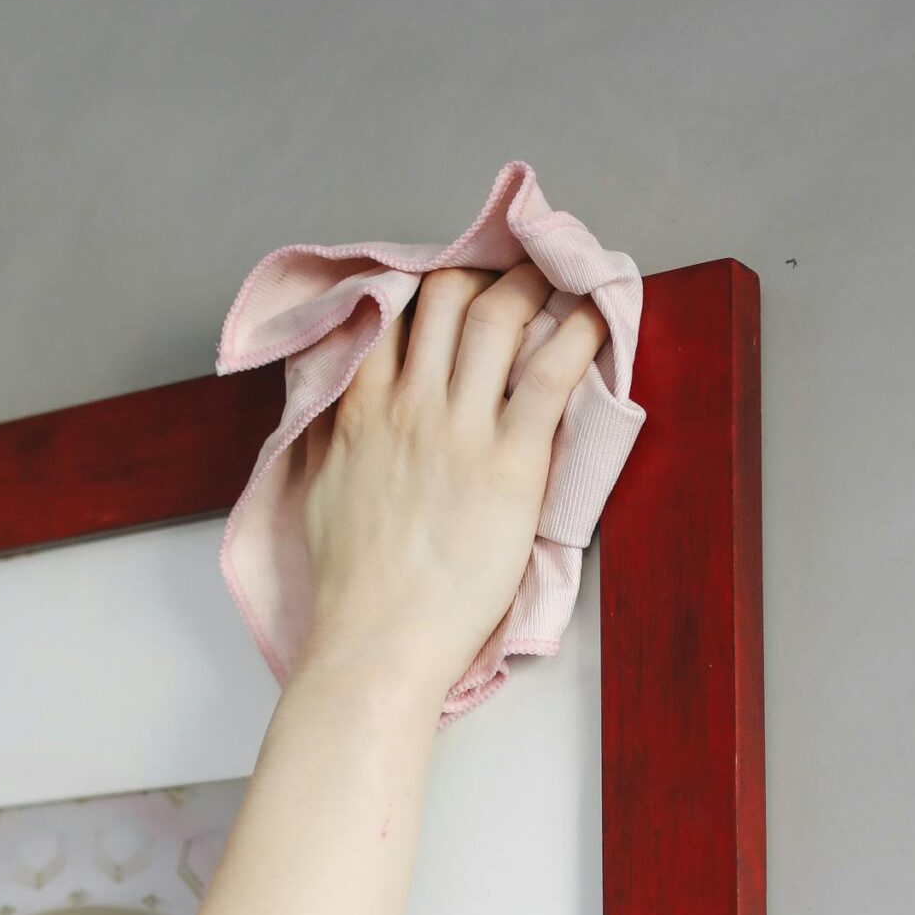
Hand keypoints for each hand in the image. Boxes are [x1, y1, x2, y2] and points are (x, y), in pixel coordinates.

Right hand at [297, 260, 609, 708]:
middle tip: (514, 274)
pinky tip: (596, 316)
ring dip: (531, 287)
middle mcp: (409, 406)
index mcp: (361, 410)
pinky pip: (550, 377)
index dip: (426, 281)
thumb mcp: (318, 488)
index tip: (452, 276)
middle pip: (447, 298)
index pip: (390, 310)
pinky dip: (578, 335)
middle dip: (485, 273)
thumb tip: (335, 396)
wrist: (379, 640)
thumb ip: (330, 430)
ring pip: (495, 319)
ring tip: (557, 277)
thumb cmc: (352, 584)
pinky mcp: (510, 466)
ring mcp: (461, 432)